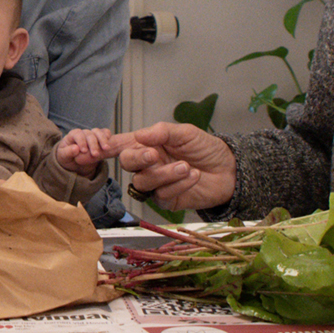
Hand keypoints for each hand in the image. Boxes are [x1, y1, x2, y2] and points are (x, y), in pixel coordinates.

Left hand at [55, 126, 111, 173]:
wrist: (75, 163)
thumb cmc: (67, 158)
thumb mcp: (64, 157)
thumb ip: (68, 152)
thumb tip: (76, 149)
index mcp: (72, 135)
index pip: (77, 134)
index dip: (81, 141)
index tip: (84, 151)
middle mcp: (82, 133)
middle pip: (89, 134)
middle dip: (93, 144)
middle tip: (95, 154)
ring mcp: (92, 135)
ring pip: (97, 132)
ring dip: (102, 140)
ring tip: (106, 149)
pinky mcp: (99, 138)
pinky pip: (105, 132)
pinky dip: (107, 135)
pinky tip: (109, 143)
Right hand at [103, 122, 236, 210]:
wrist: (229, 170)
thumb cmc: (206, 149)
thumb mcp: (186, 133)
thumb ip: (162, 132)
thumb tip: (139, 135)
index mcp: (148, 145)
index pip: (122, 144)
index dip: (109, 145)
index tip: (104, 146)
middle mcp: (148, 164)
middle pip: (127, 164)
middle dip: (138, 159)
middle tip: (154, 155)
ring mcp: (156, 183)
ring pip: (143, 182)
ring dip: (164, 174)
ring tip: (185, 166)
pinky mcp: (166, 200)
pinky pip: (161, 195)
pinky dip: (178, 185)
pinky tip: (192, 176)